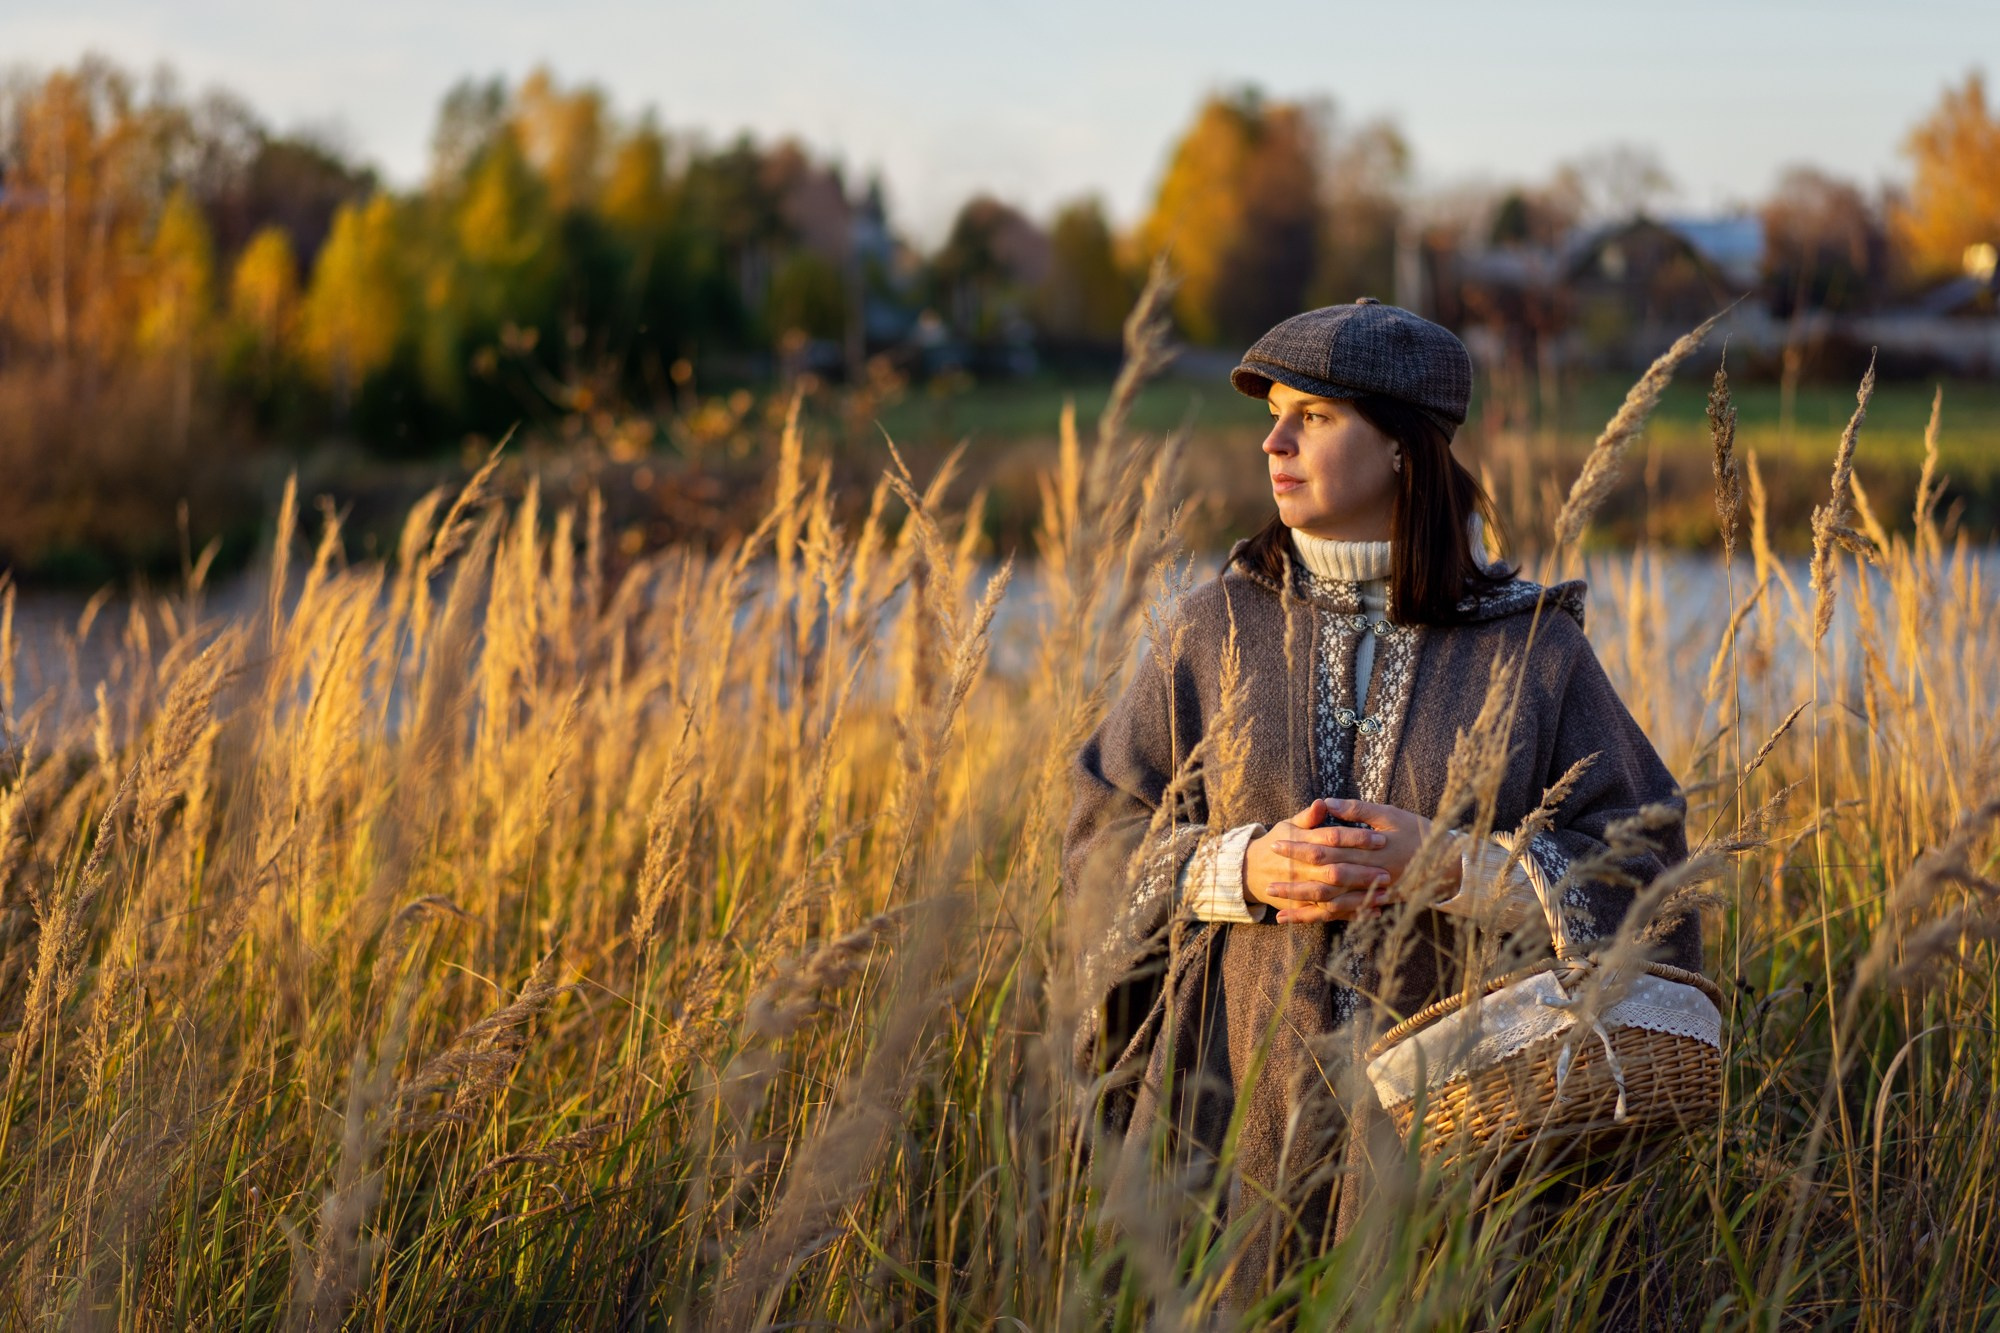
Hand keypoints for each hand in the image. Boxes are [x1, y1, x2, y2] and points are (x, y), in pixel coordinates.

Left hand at [1247, 798, 1456, 923]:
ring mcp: (1371, 894)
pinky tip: (1304, 921)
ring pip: (1331, 904)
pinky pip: (1345, 916)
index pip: (1325, 849)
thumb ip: (1356, 811)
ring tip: (1277, 907)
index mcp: (1366, 851)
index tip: (1277, 842)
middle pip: (1322, 879)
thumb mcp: (1389, 814)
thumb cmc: (1419, 833)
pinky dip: (1322, 919)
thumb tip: (1324, 802)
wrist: (1451, 864)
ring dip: (1303, 905)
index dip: (1299, 847)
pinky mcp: (1375, 905)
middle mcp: (1366, 876)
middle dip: (1294, 880)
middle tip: (1266, 879)